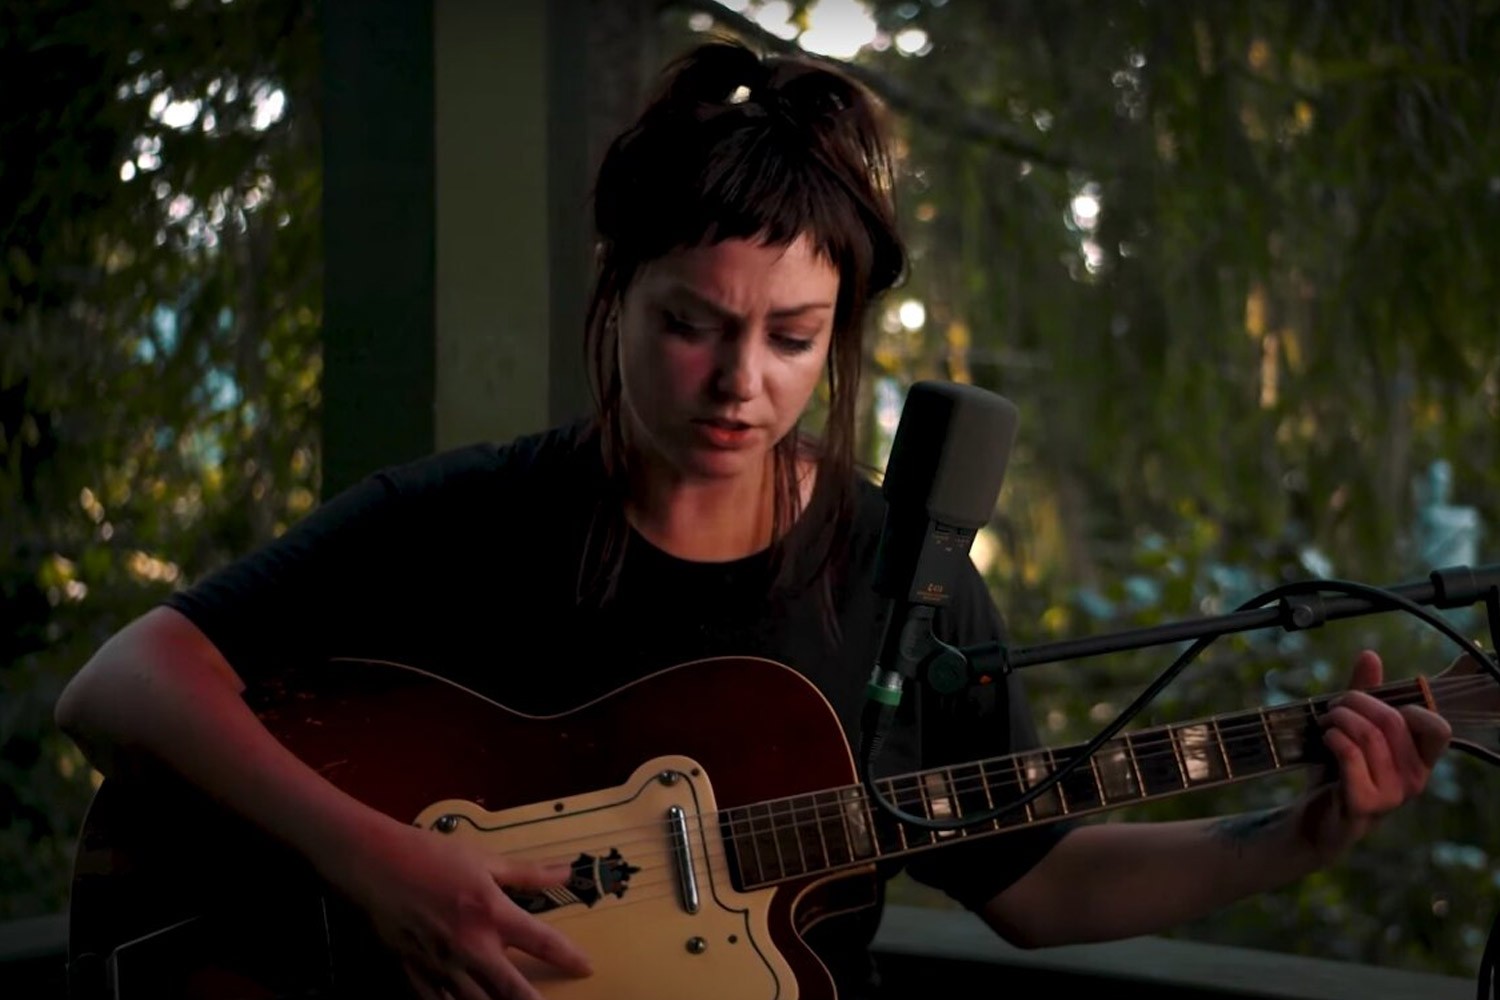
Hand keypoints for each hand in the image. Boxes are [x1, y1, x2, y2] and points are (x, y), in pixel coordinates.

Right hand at [334, 819, 591, 999]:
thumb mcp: (485, 859)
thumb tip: (566, 873)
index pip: (543, 942)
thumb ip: (528, 873)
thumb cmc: (432, 855)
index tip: (586, 968)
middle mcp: (471, 947)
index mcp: (492, 914)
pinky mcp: (416, 974)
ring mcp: (442, 965)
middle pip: (513, 989)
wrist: (375, 863)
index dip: (569, 958)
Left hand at [1297, 649, 1451, 860]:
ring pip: (1369, 735)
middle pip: (1393, 721)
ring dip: (1339, 718)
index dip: (1408, 707)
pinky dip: (1334, 737)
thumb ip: (1364, 693)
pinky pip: (1352, 754)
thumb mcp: (1352, 728)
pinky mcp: (1365, 804)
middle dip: (1356, 701)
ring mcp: (1393, 795)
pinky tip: (1325, 738)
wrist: (1313, 818)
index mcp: (1420, 760)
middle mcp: (1415, 779)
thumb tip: (1370, 655)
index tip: (1376, 705)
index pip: (1438, 727)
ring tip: (1325, 721)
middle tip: (1334, 706)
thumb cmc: (1339, 771)